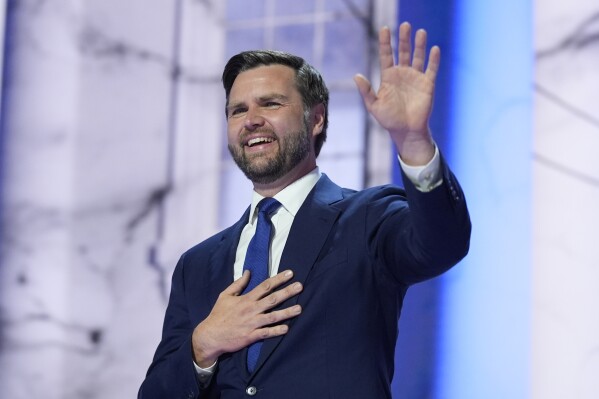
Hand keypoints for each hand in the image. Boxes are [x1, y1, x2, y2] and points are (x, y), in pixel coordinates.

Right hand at [192, 270, 302, 367]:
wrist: (210, 336)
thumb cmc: (218, 315)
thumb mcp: (225, 296)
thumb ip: (238, 284)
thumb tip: (248, 272)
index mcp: (246, 299)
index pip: (265, 286)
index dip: (278, 279)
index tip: (290, 273)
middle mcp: (251, 309)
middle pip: (272, 299)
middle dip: (287, 292)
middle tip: (300, 286)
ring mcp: (252, 323)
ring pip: (273, 316)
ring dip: (287, 312)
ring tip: (300, 308)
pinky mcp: (251, 336)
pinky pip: (266, 333)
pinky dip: (276, 331)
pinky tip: (287, 328)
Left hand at [354, 22, 438, 164]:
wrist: (406, 132)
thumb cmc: (389, 120)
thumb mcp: (374, 106)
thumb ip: (366, 91)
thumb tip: (356, 76)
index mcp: (388, 77)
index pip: (386, 55)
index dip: (385, 42)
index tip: (384, 28)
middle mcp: (402, 74)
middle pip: (403, 52)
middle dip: (403, 38)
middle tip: (405, 25)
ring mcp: (415, 78)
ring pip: (418, 57)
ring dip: (419, 45)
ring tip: (420, 32)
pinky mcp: (428, 84)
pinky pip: (431, 69)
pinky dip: (433, 60)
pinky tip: (434, 49)